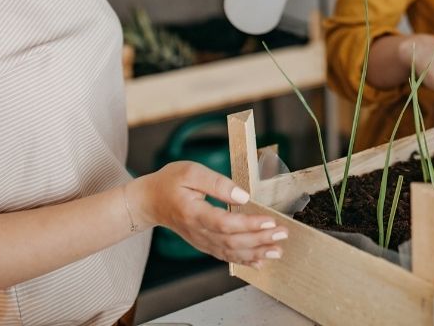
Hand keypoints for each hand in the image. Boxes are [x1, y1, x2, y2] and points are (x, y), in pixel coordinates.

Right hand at [136, 162, 287, 268]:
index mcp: (193, 213)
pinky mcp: (204, 244)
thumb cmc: (170, 182)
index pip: (224, 223)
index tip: (269, 221)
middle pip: (232, 241)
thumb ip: (217, 183)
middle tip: (283, 233)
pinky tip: (261, 261)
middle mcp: (198, 232)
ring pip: (231, 252)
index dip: (248, 224)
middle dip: (260, 239)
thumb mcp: (191, 172)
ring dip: (256, 253)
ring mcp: (201, 241)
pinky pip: (225, 255)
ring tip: (277, 250)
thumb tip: (243, 196)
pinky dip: (244, 260)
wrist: (150, 201)